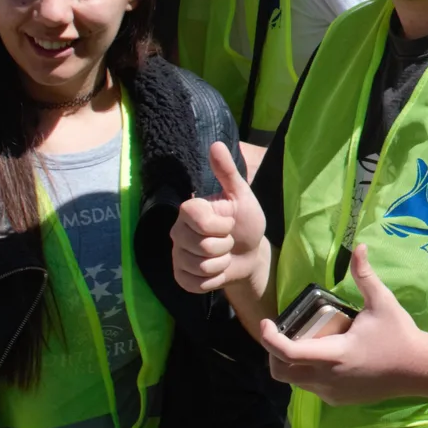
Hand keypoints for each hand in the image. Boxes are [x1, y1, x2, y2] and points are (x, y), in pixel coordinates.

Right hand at [171, 141, 268, 295]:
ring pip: (200, 266)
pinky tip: (217, 270)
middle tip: (228, 239)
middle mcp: (177, 232)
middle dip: (224, 245)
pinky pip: (196, 283)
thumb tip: (215, 144)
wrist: (250, 253)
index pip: (197, 218)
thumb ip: (227, 172)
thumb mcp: (242, 195)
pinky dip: (214, 280)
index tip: (229, 222)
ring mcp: (177, 256)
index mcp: (189, 211)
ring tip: (223, 254)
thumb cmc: (246, 222)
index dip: (220, 225)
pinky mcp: (181, 277)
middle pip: (201, 245)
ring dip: (221, 263)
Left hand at [257, 245, 425, 406]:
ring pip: (296, 382)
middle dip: (273, 354)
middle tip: (281, 334)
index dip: (269, 338)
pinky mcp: (339, 399)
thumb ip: (365, 275)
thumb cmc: (399, 335)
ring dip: (292, 364)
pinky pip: (312, 388)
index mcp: (333, 354)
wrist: (419, 369)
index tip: (267, 322)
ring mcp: (332, 392)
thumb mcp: (382, 302)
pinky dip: (308, 374)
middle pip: (281, 373)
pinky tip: (323, 358)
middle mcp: (327, 378)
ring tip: (305, 342)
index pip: (287, 352)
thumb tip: (358, 246)